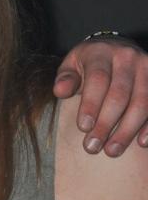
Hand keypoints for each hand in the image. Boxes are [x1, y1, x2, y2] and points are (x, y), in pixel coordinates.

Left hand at [53, 38, 147, 155]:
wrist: (114, 48)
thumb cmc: (88, 64)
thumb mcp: (71, 65)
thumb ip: (65, 79)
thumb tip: (59, 91)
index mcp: (101, 53)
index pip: (98, 80)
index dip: (91, 105)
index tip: (83, 128)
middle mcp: (127, 58)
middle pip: (120, 95)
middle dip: (106, 124)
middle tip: (92, 146)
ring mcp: (147, 68)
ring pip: (142, 103)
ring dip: (127, 130)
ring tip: (112, 151)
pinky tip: (141, 143)